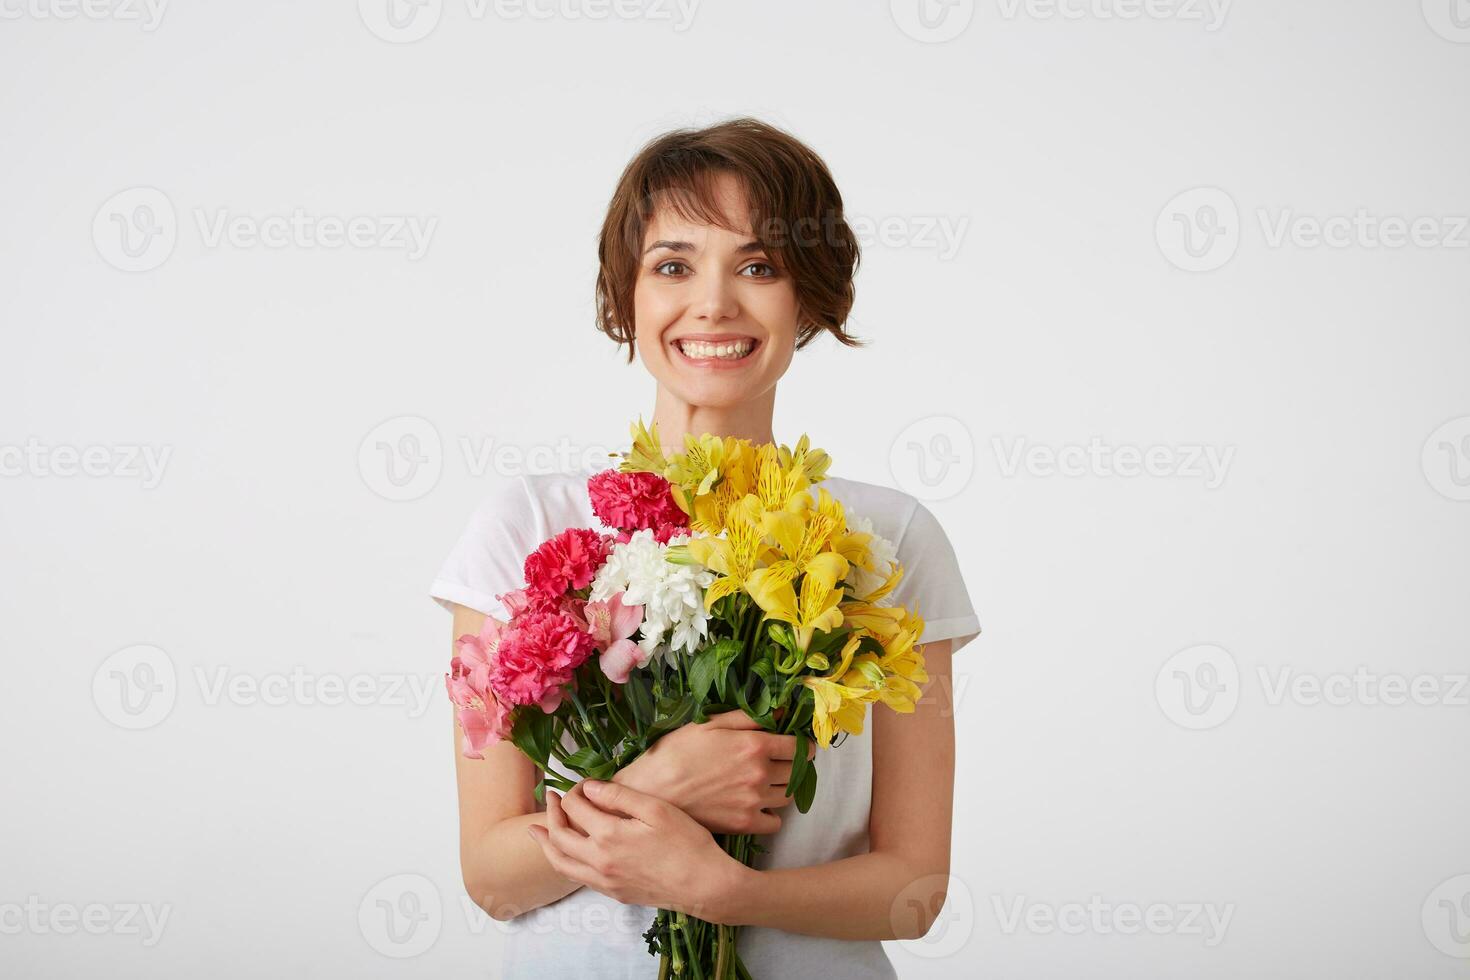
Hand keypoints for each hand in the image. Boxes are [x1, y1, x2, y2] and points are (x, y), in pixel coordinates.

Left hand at [527, 780, 750, 920]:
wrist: (704, 886)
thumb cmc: (687, 843)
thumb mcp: (656, 810)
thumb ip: (620, 797)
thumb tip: (590, 787)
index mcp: (608, 835)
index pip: (576, 807)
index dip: (575, 791)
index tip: (583, 783)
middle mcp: (598, 860)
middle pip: (559, 836)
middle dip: (551, 813)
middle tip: (550, 798)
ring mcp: (604, 880)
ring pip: (561, 863)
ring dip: (546, 844)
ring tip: (536, 832)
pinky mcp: (613, 893)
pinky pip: (577, 878)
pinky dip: (564, 863)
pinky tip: (567, 855)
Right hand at [612, 709, 812, 834]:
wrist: (652, 791)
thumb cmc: (676, 752)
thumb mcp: (709, 724)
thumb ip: (748, 717)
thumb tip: (780, 710)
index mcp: (754, 746)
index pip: (799, 748)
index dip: (801, 746)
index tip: (796, 746)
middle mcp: (760, 774)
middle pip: (797, 772)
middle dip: (792, 765)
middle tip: (778, 762)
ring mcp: (753, 801)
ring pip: (788, 797)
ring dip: (782, 788)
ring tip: (765, 783)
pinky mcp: (744, 824)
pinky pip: (774, 823)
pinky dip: (770, 815)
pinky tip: (756, 805)